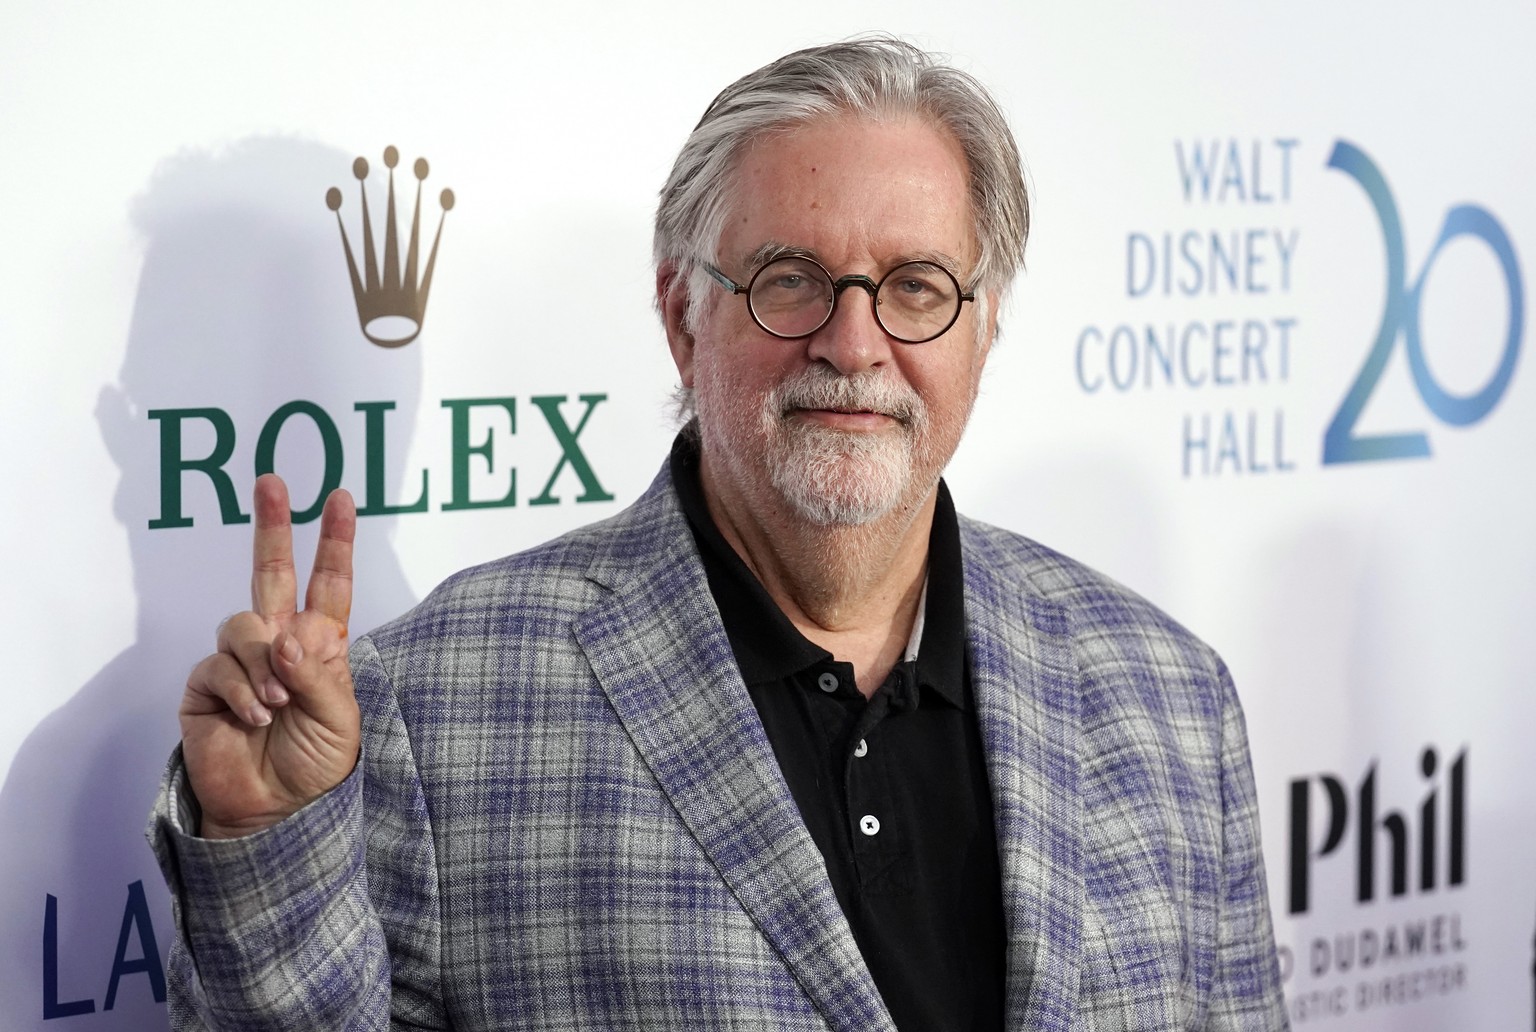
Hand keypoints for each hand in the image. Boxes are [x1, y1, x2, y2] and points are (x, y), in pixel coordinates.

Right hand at [180, 474, 359, 839]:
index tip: (341, 499)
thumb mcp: (339, 719)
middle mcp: (277, 643)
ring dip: (262, 664)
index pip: (328, 585)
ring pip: (243, 625)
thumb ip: (318, 673)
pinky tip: (254, 717)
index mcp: (319, 645)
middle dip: (272, 526)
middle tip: (272, 482)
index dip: (334, 543)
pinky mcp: (205, 685)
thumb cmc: (315, 766)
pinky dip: (240, 691)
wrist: (275, 812)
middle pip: (272, 573)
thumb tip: (287, 634)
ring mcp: (238, 661)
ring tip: (277, 705)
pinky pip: (218, 666)